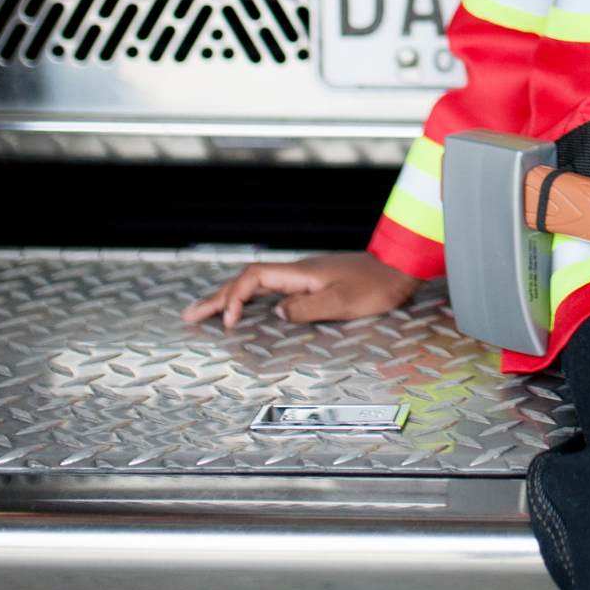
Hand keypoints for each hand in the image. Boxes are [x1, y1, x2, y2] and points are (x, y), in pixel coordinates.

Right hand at [182, 251, 417, 330]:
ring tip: (204, 312)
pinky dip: (250, 298)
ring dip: (229, 297)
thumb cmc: (378, 285)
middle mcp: (299, 271)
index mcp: (302, 273)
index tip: (225, 322)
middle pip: (247, 280)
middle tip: (188, 314)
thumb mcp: (343, 302)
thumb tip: (275, 314)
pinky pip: (270, 288)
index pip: (255, 278)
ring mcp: (305, 275)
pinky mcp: (313, 282)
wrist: (402, 268)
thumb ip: (307, 308)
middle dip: (216, 297)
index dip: (234, 298)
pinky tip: (244, 307)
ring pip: (257, 284)